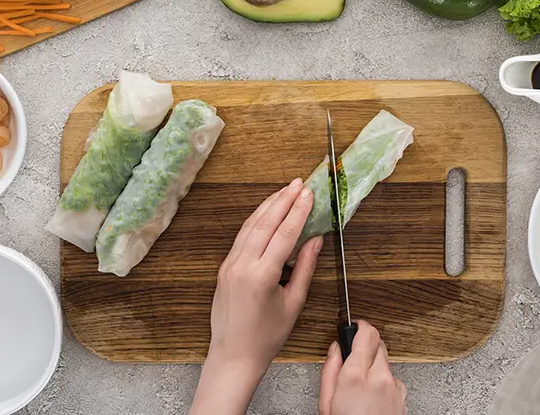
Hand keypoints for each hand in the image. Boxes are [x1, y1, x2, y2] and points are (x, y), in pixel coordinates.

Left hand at [189, 178, 323, 414]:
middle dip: (283, 200)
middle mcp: (242, 266)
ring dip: (268, 206)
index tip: (309, 193)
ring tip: (284, 191)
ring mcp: (229, 265)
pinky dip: (256, 220)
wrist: (233, 355)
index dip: (298, 212)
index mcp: (261, 276)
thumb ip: (305, 268)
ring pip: (250, 226)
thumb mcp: (293, 304)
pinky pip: (241, 237)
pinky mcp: (224, 267)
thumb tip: (315, 239)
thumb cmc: (267, 336)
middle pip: (264, 223)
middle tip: (298, 183)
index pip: (283, 235)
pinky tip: (267, 211)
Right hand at [319, 320, 407, 414]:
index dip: (359, 326)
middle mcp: (380, 378)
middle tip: (353, 359)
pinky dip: (382, 381)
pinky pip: (392, 378)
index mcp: (356, 377)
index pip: (366, 334)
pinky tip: (372, 396)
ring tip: (361, 386)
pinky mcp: (402, 396)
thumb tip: (335, 349)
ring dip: (374, 365)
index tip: (354, 325)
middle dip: (365, 346)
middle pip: (378, 343)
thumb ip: (330, 371)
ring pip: (385, 362)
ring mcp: (394, 387)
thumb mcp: (326, 403)